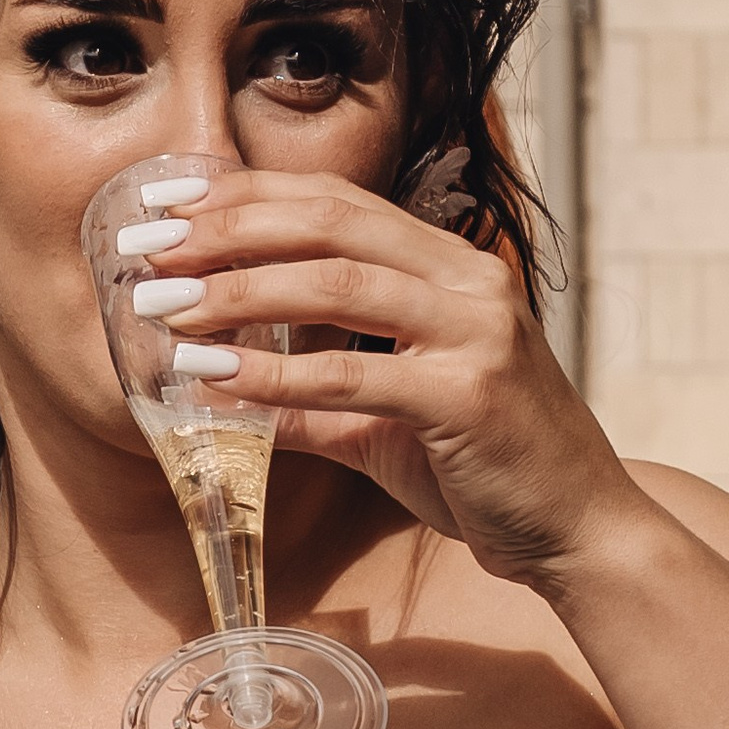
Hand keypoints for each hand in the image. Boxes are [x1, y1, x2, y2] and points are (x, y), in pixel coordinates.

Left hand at [132, 176, 640, 588]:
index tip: (169, 206)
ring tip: (165, 307)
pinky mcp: (469, 395)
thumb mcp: (388, 422)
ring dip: (238, 293)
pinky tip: (214, 379)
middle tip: (149, 247)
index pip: (335, 203)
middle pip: (329, 225)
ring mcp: (475, 332)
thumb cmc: (487, 470)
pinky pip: (353, 376)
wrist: (579, 530)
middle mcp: (467, 281)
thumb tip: (229, 396)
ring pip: (337, 285)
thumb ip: (318, 400)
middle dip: (227, 230)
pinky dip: (277, 376)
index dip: (246, 197)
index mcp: (450, 267)